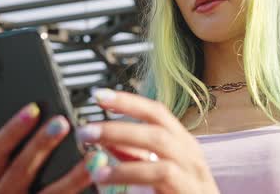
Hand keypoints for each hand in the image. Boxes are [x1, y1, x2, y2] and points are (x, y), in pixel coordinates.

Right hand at [0, 103, 93, 192]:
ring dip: (74, 176)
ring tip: (95, 156)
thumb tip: (53, 123)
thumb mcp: (10, 182)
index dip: (13, 128)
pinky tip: (103, 185)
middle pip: (19, 170)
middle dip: (41, 145)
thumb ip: (23, 159)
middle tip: (63, 122)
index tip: (34, 108)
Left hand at [77, 89, 219, 193]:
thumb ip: (135, 157)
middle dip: (119, 123)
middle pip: (157, 125)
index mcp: (183, 144)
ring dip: (122, 141)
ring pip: (159, 144)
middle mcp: (191, 154)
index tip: (100, 95)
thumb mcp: (157, 174)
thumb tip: (106, 139)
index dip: (128, 101)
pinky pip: (161, 173)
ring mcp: (193, 172)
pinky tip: (106, 175)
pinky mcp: (189, 190)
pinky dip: (130, 171)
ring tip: (91, 150)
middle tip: (86, 129)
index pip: (157, 112)